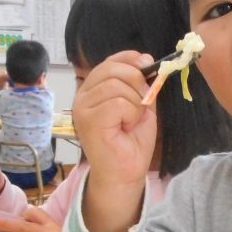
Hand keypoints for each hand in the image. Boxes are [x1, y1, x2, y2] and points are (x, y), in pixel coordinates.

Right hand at [72, 50, 156, 231]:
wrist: (125, 173)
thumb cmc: (131, 142)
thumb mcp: (141, 105)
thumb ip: (141, 84)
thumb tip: (146, 59)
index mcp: (94, 89)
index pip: (109, 61)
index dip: (130, 59)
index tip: (148, 65)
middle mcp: (83, 95)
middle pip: (113, 70)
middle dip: (137, 83)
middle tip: (142, 105)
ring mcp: (83, 107)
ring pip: (117, 86)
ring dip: (135, 103)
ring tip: (131, 122)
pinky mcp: (88, 120)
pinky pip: (118, 103)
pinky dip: (131, 113)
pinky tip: (126, 127)